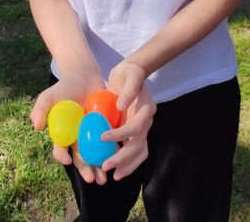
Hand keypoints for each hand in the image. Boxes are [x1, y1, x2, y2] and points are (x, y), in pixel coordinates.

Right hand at [30, 74, 106, 183]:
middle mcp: (76, 138)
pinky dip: (112, 152)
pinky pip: (108, 142)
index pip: (60, 149)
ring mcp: (90, 134)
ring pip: (94, 154)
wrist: (83, 76)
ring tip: (104, 179)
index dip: (61, 156)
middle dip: (85, 169)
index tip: (66, 160)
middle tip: (92, 179)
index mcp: (62, 134)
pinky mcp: (103, 128)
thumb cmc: (64, 87)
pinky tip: (119, 160)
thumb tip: (36, 126)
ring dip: (99, 167)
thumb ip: (40, 109)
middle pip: (80, 157)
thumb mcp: (49, 96)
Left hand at [101, 62, 156, 180]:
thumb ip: (129, 89)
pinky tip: (115, 168)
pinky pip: (135, 150)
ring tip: (114, 175)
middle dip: (123, 158)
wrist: (131, 74)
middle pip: (139, 144)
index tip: (102, 137)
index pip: (136, 127)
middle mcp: (147, 121)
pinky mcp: (135, 131)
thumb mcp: (129, 74)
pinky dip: (127, 161)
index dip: (121, 134)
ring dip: (128, 165)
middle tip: (106, 166)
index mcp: (146, 108)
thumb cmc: (129, 72)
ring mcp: (143, 128)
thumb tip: (121, 106)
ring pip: (140, 152)